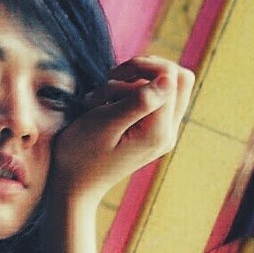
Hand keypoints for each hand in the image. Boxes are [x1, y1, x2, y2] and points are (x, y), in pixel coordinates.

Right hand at [52, 55, 194, 206]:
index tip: (111, 76)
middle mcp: (168, 133)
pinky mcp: (154, 133)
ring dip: (141, 79)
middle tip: (115, 77)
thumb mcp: (104, 124)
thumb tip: (168, 78)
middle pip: (179, 79)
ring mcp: (163, 134)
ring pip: (171, 86)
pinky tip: (113, 101)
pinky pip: (160, 100)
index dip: (142, 66)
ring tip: (108, 93)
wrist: (74, 185)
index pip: (169, 77)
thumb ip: (138, 102)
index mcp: (157, 132)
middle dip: (147, 69)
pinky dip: (138, 92)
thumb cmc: (80, 155)